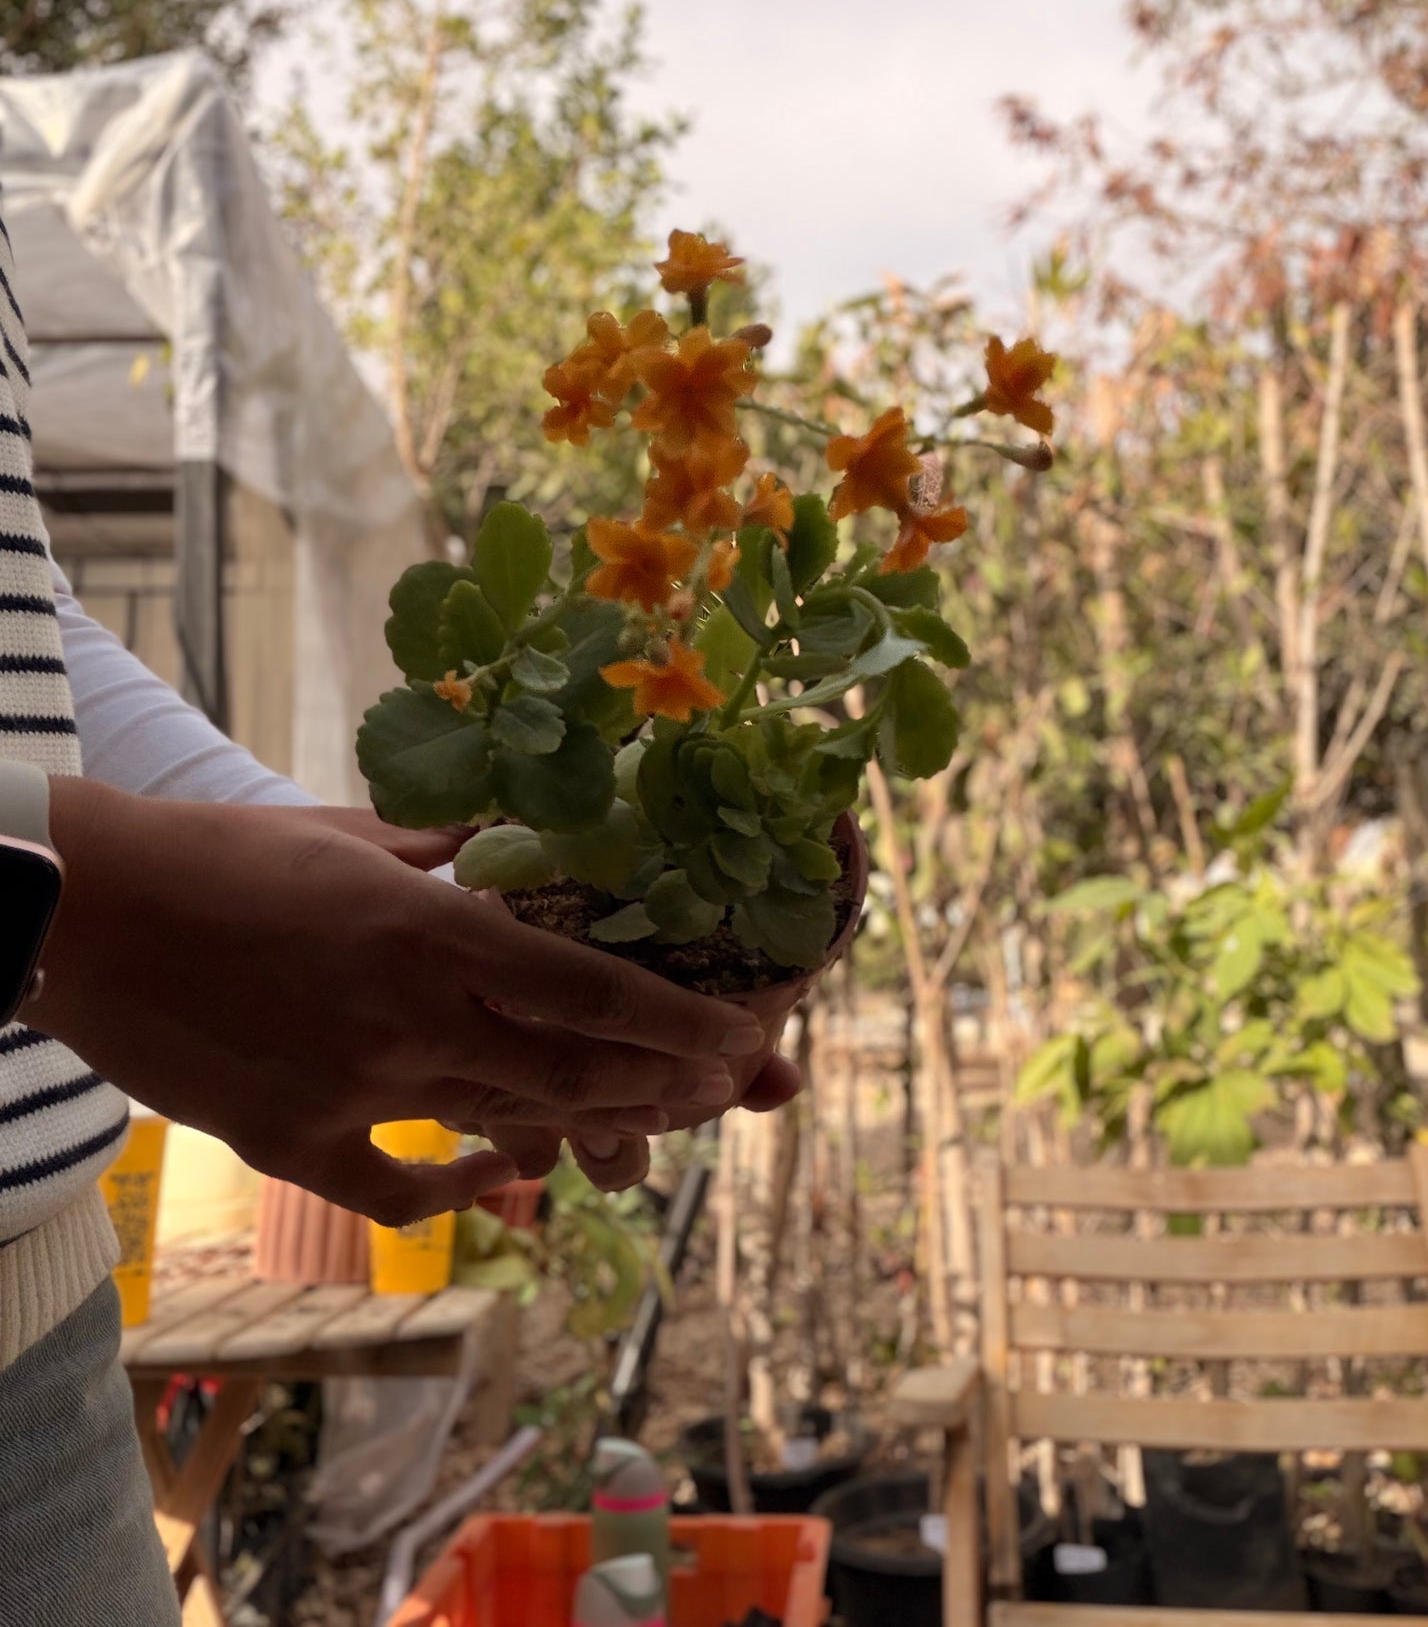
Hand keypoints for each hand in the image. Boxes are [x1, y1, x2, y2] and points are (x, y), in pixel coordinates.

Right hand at [32, 782, 766, 1224]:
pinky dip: (459, 1188)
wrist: (90, 915)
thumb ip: (440, 849)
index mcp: (429, 932)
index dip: (677, 1024)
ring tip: (650, 1127)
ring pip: (503, 1127)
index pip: (587, 989)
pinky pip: (395, 1190)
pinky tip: (503, 1177)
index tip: (741, 1043)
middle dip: (661, 1085)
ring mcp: (352, 1092)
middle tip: (719, 1088)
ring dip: (586, 1130)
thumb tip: (505, 841)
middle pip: (570, 1071)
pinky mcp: (291, 1142)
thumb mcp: (347, 832)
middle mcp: (409, 1020)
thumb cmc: (218, 854)